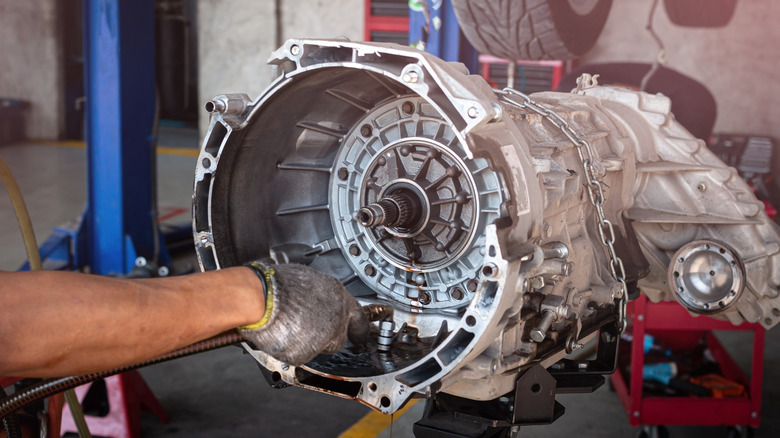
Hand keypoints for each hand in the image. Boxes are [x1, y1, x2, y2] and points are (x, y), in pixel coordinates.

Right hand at [238, 263, 368, 365]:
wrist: (262, 297)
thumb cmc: (277, 283)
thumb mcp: (308, 279)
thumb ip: (320, 294)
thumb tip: (318, 300)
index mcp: (338, 296)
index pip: (359, 318)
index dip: (358, 327)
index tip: (360, 334)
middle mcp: (336, 318)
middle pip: (339, 339)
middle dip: (326, 338)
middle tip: (307, 328)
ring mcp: (322, 338)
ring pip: (319, 348)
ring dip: (307, 343)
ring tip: (288, 326)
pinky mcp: (305, 353)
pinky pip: (299, 355)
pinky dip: (290, 349)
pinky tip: (280, 334)